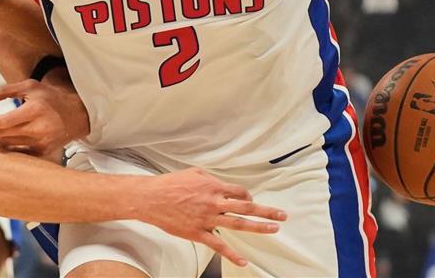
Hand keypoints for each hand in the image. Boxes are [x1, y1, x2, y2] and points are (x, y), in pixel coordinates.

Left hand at [0, 73, 89, 156]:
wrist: (75, 114)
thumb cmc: (50, 98)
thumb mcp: (30, 86)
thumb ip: (6, 90)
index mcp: (35, 110)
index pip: (3, 121)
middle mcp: (39, 128)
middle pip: (3, 134)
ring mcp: (42, 143)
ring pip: (8, 145)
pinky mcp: (43, 152)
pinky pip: (18, 153)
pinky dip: (6, 148)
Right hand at [140, 168, 286, 266]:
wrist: (152, 198)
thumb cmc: (171, 184)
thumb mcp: (194, 173)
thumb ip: (211, 179)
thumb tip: (222, 184)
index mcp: (213, 186)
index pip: (239, 192)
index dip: (248, 196)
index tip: (250, 201)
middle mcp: (214, 202)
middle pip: (246, 207)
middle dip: (266, 211)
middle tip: (282, 215)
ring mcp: (207, 219)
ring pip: (238, 224)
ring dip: (258, 227)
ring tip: (274, 230)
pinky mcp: (198, 233)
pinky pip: (218, 245)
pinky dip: (232, 254)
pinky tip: (243, 260)